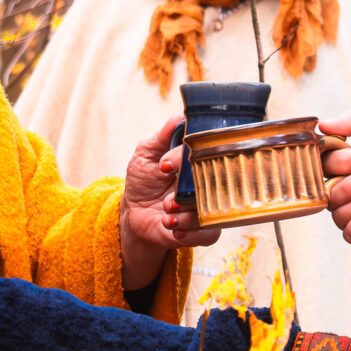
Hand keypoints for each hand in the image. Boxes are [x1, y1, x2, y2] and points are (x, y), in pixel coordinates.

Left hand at [120, 114, 220, 290]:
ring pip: (211, 211)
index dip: (185, 159)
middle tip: (167, 198)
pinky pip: (209, 234)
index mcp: (198, 163)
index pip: (206, 155)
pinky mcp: (204, 230)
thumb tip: (179, 116)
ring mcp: (208, 207)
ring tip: (165, 212)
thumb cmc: (144, 179)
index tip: (164, 166)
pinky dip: (190, 233)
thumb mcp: (147, 152)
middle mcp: (208, 184)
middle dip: (188, 193)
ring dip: (185, 214)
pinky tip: (172, 227)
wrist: (134, 213)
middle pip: (215, 184)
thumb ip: (163, 135)